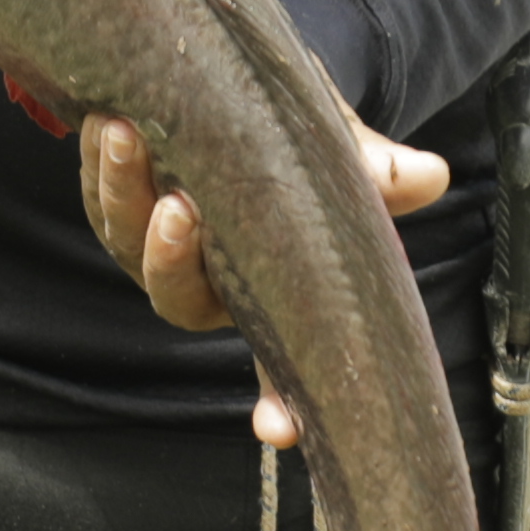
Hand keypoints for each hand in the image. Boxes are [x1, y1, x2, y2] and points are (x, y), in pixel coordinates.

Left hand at [79, 110, 446, 447]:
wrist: (251, 100)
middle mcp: (209, 285)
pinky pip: (99, 197)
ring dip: (123, 191)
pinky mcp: (118, 208)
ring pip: (129, 243)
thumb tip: (430, 175)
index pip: (277, 367)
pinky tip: (104, 122)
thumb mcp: (341, 155)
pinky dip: (99, 164)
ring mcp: (156, 250)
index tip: (279, 429)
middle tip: (181, 208)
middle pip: (181, 299)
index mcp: (268, 296)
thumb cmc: (303, 145)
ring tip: (127, 134)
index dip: (278, 401)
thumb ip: (375, 174)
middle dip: (173, 258)